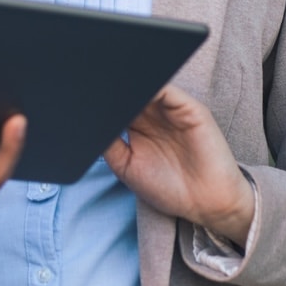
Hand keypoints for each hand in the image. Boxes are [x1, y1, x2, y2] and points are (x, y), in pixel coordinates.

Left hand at [103, 84, 253, 241]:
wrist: (205, 204)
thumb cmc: (168, 188)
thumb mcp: (126, 167)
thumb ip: (108, 143)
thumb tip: (88, 122)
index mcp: (137, 124)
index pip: (116, 101)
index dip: (100, 97)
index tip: (79, 93)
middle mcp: (153, 113)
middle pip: (130, 88)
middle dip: (112, 85)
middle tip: (89, 81)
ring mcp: (171, 109)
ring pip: (147, 84)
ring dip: (128, 83)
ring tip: (108, 82)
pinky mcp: (189, 108)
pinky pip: (168, 90)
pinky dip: (152, 85)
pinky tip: (134, 90)